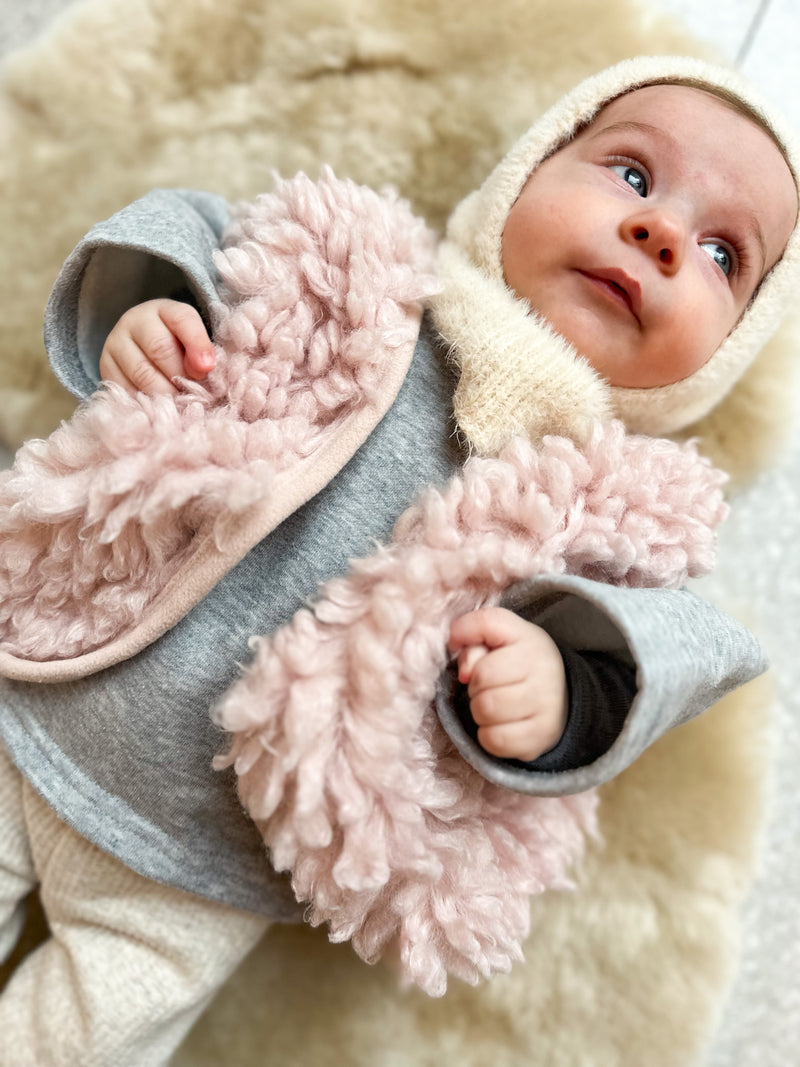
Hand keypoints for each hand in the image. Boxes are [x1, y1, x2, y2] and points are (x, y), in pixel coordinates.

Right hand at [99, 298, 215, 396]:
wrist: (143, 350)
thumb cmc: (177, 347)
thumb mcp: (194, 341)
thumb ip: (202, 350)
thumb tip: (204, 368)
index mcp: (163, 310)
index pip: (182, 319)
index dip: (197, 344)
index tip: (207, 368)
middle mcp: (134, 321)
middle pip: (160, 349)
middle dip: (181, 375)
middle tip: (194, 393)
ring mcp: (115, 343)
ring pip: (142, 373)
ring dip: (166, 393)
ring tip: (179, 404)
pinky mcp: (105, 367)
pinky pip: (125, 389)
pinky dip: (146, 403)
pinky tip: (159, 408)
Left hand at [447, 607, 567, 761]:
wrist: (559, 697)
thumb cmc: (516, 662)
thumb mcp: (497, 637)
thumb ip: (473, 635)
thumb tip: (464, 672)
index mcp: (529, 638)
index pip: (486, 626)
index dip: (465, 636)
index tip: (469, 651)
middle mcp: (543, 669)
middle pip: (480, 678)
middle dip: (474, 683)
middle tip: (487, 686)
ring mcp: (546, 705)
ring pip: (485, 710)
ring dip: (479, 711)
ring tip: (493, 705)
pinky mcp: (541, 737)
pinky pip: (494, 740)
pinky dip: (488, 736)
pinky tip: (499, 725)